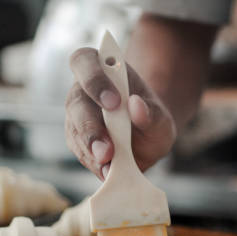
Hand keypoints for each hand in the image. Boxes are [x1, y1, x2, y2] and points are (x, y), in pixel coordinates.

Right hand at [65, 47, 176, 179]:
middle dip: (90, 129)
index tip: (114, 102)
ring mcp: (76, 119)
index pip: (85, 62)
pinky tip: (109, 172)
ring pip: (75, 133)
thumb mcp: (161, 118)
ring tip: (109, 166)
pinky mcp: (78, 143)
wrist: (147, 138)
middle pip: (76, 105)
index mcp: (101, 70)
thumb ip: (152, 113)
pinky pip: (81, 153)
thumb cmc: (152, 119)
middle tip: (107, 150)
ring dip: (91, 151)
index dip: (94, 80)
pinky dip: (95, 165)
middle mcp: (82, 92)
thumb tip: (137, 107)